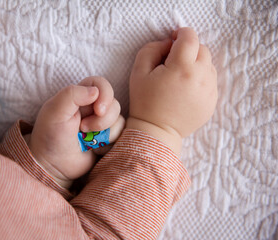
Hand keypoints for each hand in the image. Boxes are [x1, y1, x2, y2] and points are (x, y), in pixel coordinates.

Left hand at [27, 77, 123, 187]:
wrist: (52, 165)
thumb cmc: (49, 137)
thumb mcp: (54, 111)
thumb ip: (72, 94)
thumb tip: (96, 91)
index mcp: (80, 96)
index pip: (101, 84)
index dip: (105, 94)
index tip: (97, 109)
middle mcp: (93, 108)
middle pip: (114, 104)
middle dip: (102, 120)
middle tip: (83, 129)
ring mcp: (102, 124)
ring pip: (119, 121)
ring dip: (105, 132)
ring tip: (87, 140)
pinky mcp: (108, 140)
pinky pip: (121, 136)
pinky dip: (109, 143)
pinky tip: (94, 149)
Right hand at [127, 27, 217, 154]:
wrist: (156, 132)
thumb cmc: (145, 102)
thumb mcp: (138, 71)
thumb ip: (152, 48)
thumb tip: (168, 43)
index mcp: (182, 68)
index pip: (190, 37)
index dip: (181, 33)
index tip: (172, 39)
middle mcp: (201, 77)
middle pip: (202, 49)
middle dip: (189, 49)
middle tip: (173, 61)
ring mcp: (210, 90)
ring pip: (208, 64)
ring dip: (196, 64)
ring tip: (179, 77)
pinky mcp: (213, 101)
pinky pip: (210, 80)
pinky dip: (200, 79)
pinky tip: (185, 89)